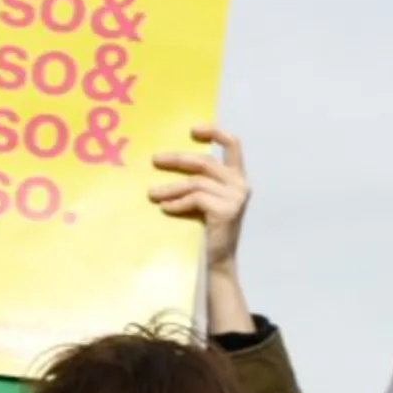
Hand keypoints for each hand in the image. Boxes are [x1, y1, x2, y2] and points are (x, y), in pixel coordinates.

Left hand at [149, 126, 250, 274]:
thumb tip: (165, 161)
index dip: (214, 132)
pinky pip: (196, 199)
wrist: (217, 262)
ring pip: (196, 182)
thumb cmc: (206, 230)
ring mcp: (236, 197)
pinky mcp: (227, 211)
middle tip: (154, 159)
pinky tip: (165, 208)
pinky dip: (177, 203)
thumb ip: (199, 182)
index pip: (233, 145)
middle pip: (205, 162)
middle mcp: (240, 184)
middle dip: (177, 159)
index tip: (192, 130)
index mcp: (237, 177)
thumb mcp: (205, 200)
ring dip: (171, 187)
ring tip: (151, 193)